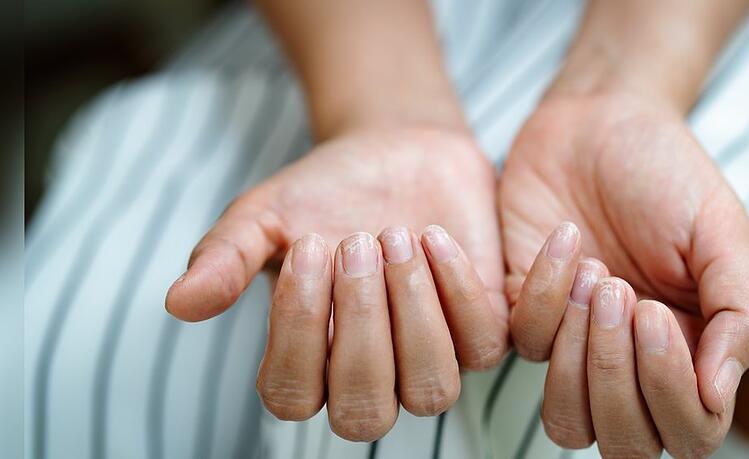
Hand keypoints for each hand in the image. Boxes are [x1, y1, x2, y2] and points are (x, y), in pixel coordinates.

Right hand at [165, 126, 508, 440]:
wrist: (394, 152)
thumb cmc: (324, 192)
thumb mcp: (265, 216)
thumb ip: (225, 258)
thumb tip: (178, 303)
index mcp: (307, 363)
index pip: (292, 395)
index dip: (297, 330)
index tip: (307, 247)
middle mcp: (370, 376)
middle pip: (365, 411)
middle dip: (360, 324)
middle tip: (353, 240)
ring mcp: (430, 359)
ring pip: (431, 390)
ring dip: (412, 313)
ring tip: (394, 235)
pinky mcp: (480, 330)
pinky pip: (482, 345)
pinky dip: (457, 289)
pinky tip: (432, 235)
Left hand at [500, 94, 748, 456]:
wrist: (597, 123)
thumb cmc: (665, 174)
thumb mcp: (721, 232)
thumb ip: (740, 312)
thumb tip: (720, 394)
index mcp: (691, 352)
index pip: (688, 430)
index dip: (670, 392)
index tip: (654, 313)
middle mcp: (630, 362)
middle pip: (623, 440)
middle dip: (618, 376)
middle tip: (622, 293)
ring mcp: (573, 344)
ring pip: (565, 419)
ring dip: (578, 356)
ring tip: (596, 276)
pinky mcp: (521, 314)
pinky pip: (521, 344)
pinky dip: (542, 293)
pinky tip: (566, 240)